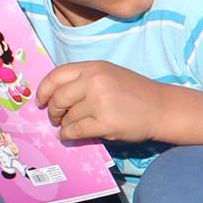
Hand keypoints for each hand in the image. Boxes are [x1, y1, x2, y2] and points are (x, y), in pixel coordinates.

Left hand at [35, 61, 160, 142]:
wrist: (162, 108)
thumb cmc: (135, 92)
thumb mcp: (109, 75)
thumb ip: (84, 80)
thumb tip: (55, 96)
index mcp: (94, 67)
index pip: (57, 75)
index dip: (44, 90)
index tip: (40, 101)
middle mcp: (95, 81)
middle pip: (58, 98)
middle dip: (52, 111)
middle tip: (55, 118)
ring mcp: (100, 102)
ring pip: (67, 117)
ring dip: (64, 125)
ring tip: (68, 128)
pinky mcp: (105, 123)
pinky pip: (76, 131)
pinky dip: (68, 135)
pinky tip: (71, 136)